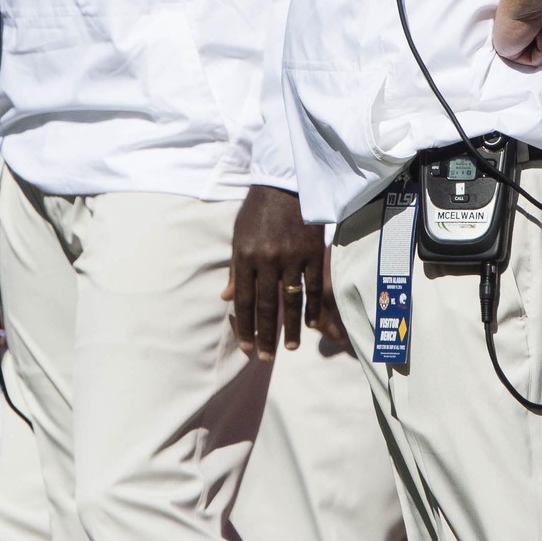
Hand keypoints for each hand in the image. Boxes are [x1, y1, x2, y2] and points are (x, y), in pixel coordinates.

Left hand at [226, 185, 342, 356]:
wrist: (286, 183)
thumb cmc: (258, 210)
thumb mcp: (239, 237)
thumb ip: (235, 269)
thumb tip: (228, 298)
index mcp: (246, 256)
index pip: (244, 300)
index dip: (245, 326)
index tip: (246, 346)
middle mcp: (268, 260)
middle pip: (266, 306)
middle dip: (265, 335)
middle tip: (265, 358)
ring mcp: (292, 258)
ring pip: (291, 301)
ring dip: (291, 328)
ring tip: (290, 348)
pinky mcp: (313, 253)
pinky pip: (313, 287)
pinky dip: (312, 308)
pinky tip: (312, 325)